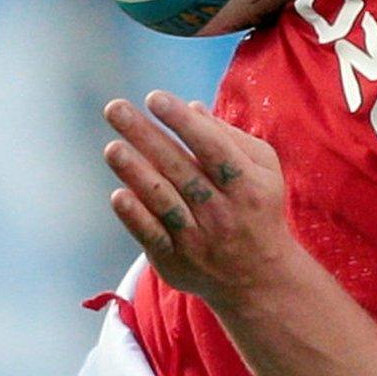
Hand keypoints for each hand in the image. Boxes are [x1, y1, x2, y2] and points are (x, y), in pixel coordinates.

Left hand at [103, 91, 299, 309]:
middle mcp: (223, 210)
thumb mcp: (264, 170)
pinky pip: (152, 236)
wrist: (258, 277)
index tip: (154, 98)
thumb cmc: (258, 208)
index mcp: (247, 183)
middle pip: (180, 169)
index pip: (212, 147)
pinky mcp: (175, 260)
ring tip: (112, 147)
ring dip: (136, 173)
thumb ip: (230, 137)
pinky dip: (135, 217)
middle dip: (146, 136)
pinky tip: (118, 194)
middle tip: (115, 109)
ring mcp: (198, 238)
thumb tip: (191, 107)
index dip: (182, 122)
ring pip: (163, 201)